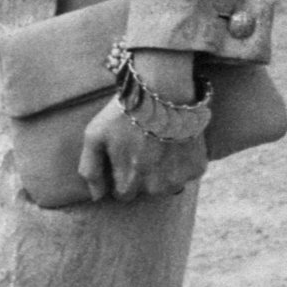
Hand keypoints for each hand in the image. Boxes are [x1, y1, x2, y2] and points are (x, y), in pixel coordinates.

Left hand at [78, 49, 207, 201]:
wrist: (162, 89)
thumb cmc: (123, 112)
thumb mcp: (95, 135)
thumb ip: (90, 169)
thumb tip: (96, 197)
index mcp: (129, 183)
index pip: (123, 194)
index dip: (121, 174)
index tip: (123, 155)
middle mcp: (155, 188)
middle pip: (145, 190)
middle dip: (141, 173)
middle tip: (141, 145)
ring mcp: (178, 179)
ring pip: (167, 185)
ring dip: (162, 170)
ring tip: (157, 142)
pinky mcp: (196, 168)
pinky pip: (186, 173)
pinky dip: (180, 161)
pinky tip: (174, 141)